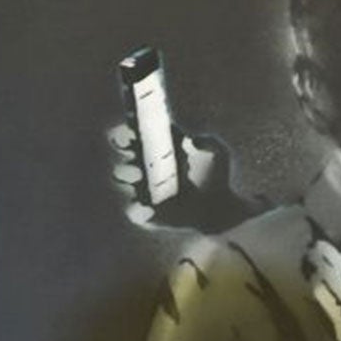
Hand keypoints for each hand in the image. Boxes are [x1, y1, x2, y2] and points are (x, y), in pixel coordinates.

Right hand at [108, 123, 257, 235]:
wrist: (220, 209)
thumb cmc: (217, 177)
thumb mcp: (218, 154)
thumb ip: (209, 143)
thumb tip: (193, 141)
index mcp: (156, 148)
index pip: (132, 134)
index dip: (126, 128)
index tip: (130, 127)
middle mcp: (144, 166)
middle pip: (122, 152)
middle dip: (121, 148)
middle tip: (133, 150)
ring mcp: (142, 189)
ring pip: (121, 178)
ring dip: (125, 173)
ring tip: (139, 175)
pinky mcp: (146, 213)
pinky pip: (133, 211)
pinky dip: (137, 210)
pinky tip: (149, 209)